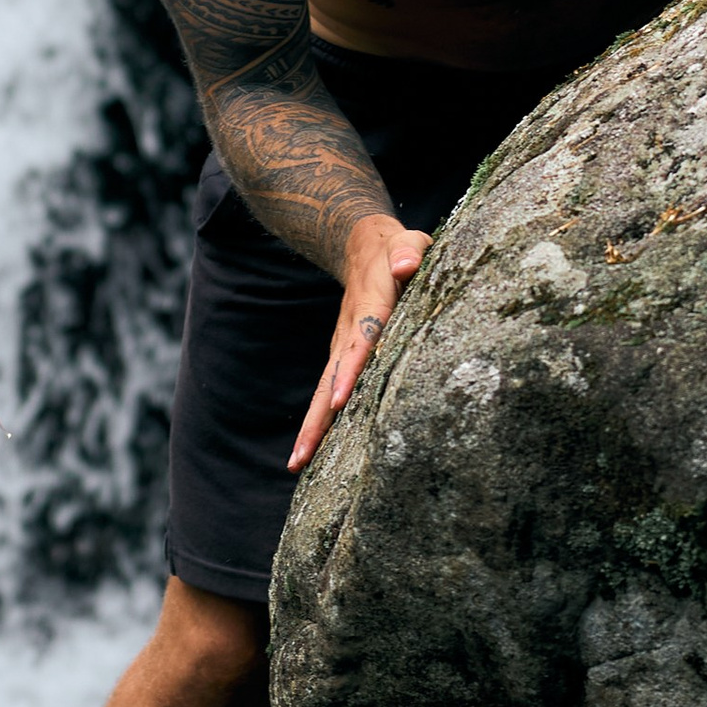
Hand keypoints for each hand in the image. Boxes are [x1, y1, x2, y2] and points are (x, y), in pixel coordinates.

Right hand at [287, 214, 430, 470]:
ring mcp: (342, 347)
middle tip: (301, 455)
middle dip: (317, 418)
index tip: (342, 399)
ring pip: (325, 392)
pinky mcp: (344, 357)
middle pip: (330, 380)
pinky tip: (315, 451)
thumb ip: (409, 250)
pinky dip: (321, 421)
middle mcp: (349, 334)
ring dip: (312, 428)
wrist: (366, 247)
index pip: (361, 343)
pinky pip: (331, 392)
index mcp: (369, 310)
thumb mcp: (410, 242)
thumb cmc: (399, 250)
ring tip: (296, 464)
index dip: (351, 370)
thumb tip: (405, 264)